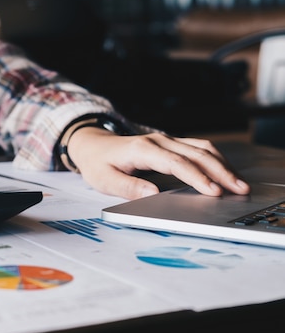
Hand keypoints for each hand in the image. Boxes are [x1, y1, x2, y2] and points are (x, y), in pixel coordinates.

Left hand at [67, 127, 250, 199]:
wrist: (94, 145)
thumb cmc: (99, 164)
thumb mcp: (104, 179)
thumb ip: (127, 187)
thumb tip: (152, 193)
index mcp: (142, 149)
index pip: (175, 163)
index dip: (196, 177)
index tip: (213, 191)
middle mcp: (158, 140)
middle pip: (196, 153)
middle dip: (220, 171)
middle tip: (239, 189)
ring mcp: (166, 139)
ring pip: (202, 148)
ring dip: (222, 164)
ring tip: (239, 183)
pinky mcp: (171, 143)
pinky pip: (198, 148)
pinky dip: (216, 159)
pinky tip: (226, 172)